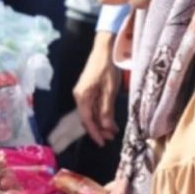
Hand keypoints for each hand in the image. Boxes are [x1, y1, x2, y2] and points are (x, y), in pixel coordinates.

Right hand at [74, 32, 121, 146]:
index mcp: (82, 96)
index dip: (94, 132)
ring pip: (92, 112)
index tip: (102, 142)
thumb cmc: (107, 69)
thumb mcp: (109, 91)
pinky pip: (94, 106)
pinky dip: (102, 113)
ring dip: (102, 122)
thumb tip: (104, 126)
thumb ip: (106, 109)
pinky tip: (111, 118)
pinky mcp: (90, 89)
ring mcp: (84, 92)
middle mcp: (80, 96)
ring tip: (114, 130)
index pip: (86, 119)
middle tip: (111, 137)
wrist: (105, 50)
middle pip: (88, 117)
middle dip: (99, 128)